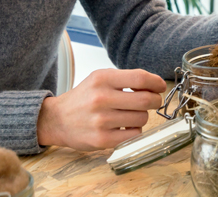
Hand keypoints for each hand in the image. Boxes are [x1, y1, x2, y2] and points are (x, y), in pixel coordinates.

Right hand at [37, 68, 165, 150]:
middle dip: (155, 101)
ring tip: (131, 115)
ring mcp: (101, 121)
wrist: (57, 119)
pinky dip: (134, 130)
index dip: (156, 82)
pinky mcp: (102, 140)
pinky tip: (125, 127)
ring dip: (142, 116)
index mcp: (103, 79)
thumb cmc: (84, 98)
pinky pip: (134, 135)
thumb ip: (125, 79)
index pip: (140, 78)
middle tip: (153, 101)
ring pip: (142, 118)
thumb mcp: (100, 79)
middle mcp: (101, 98)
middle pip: (146, 100)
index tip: (160, 86)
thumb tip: (154, 86)